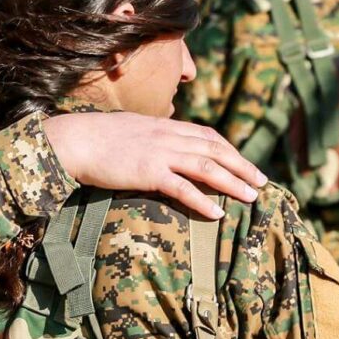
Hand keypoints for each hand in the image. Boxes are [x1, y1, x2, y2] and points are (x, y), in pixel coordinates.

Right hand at [43, 113, 267, 219]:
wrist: (75, 140)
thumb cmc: (98, 139)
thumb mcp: (132, 131)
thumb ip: (152, 139)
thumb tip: (162, 148)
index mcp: (165, 125)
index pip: (208, 135)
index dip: (231, 150)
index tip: (246, 164)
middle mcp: (168, 136)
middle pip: (215, 149)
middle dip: (242, 166)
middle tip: (262, 182)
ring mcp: (160, 153)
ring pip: (207, 166)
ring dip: (233, 182)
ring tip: (251, 196)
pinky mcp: (148, 172)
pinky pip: (182, 188)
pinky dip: (203, 201)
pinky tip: (217, 213)